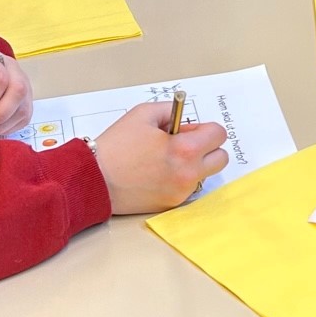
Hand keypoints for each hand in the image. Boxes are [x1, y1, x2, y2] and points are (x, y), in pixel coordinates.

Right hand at [95, 102, 229, 214]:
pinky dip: (179, 179)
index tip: (187, 129)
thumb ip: (171, 112)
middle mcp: (188, 173)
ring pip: (204, 174)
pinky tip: (158, 173)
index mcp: (185, 149)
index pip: (218, 135)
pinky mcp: (171, 204)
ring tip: (167, 160)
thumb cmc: (115, 147)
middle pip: (220, 158)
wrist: (94, 179)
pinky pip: (187, 188)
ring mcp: (181, 191)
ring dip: (194, 165)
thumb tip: (183, 119)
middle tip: (184, 144)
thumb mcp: (143, 114)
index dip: (203, 128)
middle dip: (207, 148)